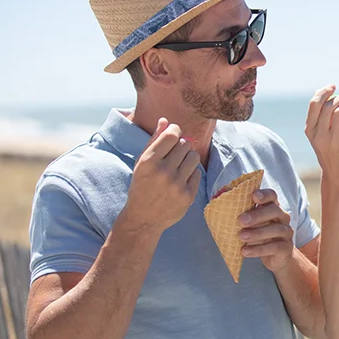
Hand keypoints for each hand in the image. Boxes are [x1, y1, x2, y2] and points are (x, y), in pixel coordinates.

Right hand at [119, 118, 200, 233]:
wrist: (144, 218)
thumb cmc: (142, 185)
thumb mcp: (142, 163)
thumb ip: (154, 141)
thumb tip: (165, 121)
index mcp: (149, 161)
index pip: (172, 135)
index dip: (175, 130)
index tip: (174, 133)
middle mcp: (164, 172)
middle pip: (185, 144)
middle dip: (181, 146)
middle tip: (174, 154)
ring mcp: (177, 184)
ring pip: (194, 156)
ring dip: (188, 157)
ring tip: (179, 165)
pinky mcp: (188, 195)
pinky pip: (197, 173)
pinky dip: (191, 173)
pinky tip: (180, 179)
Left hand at [239, 188, 294, 272]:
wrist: (275, 258)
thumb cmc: (259, 236)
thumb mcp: (250, 225)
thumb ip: (239, 214)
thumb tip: (217, 201)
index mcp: (272, 207)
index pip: (272, 195)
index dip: (264, 194)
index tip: (253, 196)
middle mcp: (282, 217)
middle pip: (274, 210)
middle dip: (257, 215)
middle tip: (241, 220)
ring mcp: (286, 232)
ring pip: (276, 229)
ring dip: (257, 233)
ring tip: (241, 236)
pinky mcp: (286, 247)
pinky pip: (274, 247)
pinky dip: (258, 250)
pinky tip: (245, 251)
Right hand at [305, 85, 338, 178]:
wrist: (338, 175)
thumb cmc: (329, 150)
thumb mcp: (318, 135)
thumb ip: (319, 115)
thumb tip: (321, 91)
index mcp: (310, 131)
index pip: (314, 104)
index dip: (324, 92)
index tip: (332, 87)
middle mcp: (320, 135)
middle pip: (329, 106)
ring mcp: (334, 139)